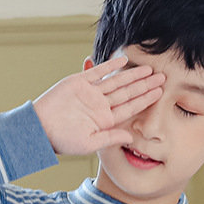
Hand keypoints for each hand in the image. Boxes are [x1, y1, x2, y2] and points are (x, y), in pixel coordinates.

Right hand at [32, 57, 164, 154]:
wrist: (39, 129)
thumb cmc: (63, 140)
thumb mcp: (90, 143)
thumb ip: (111, 137)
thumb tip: (131, 137)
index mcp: (105, 120)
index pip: (130, 108)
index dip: (145, 100)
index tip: (160, 94)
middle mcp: (101, 105)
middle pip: (128, 93)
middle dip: (145, 85)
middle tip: (163, 77)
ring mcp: (91, 93)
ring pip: (116, 81)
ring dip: (133, 75)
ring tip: (149, 69)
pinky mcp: (79, 82)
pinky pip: (98, 72)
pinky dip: (110, 66)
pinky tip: (124, 61)